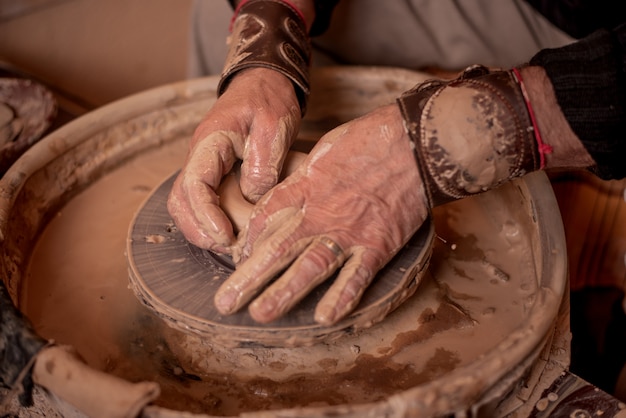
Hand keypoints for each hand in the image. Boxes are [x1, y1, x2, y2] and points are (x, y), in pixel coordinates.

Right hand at [167, 68, 300, 252]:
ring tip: (229, 245)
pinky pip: (201, 200)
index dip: (205, 215)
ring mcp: (204, 165)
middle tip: (226, 248)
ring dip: (201, 228)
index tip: (225, 236)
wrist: (264, 83)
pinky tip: (231, 232)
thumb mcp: (274, 127)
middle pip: (180, 200)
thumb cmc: (269, 100)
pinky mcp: (214, 173)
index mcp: (210, 141)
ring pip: (186, 203)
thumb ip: (263, 164)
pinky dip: (209, 220)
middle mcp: (199, 156)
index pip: (194, 184)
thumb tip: (252, 199)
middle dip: (198, 229)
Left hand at [214, 104, 428, 324]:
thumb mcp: (326, 148)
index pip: (265, 218)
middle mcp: (320, 213)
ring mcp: (348, 232)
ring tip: (261, 315)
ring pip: (310, 268)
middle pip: (277, 249)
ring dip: (284, 293)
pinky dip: (342, 298)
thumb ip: (307, 174)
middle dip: (249, 278)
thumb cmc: (370, 138)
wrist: (414, 143)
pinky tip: (325, 318)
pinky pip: (357, 276)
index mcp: (306, 186)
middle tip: (225, 303)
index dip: (248, 241)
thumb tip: (292, 187)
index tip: (236, 257)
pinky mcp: (378, 244)